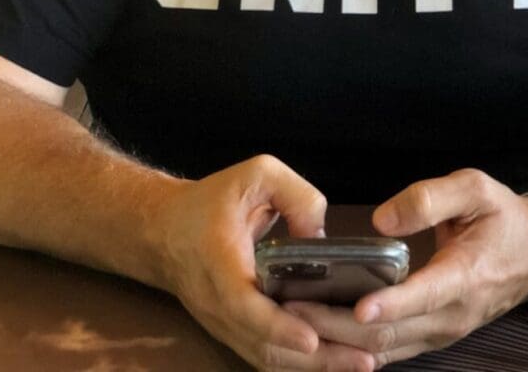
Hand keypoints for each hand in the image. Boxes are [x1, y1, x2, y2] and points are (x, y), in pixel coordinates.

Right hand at [154, 154, 374, 370]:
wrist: (163, 230)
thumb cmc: (211, 201)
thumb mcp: (256, 175)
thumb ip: (295, 195)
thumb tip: (321, 235)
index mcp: (219, 261)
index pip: (244, 305)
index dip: (278, 326)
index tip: (311, 338)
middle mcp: (217, 303)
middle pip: (264, 345)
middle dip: (315, 358)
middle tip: (364, 358)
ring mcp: (222, 324)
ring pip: (266, 358)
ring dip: (313, 368)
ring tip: (358, 363)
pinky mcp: (231, 331)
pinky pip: (264, 355)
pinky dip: (298, 365)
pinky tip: (332, 361)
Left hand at [285, 169, 527, 366]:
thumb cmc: (502, 215)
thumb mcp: (474, 188)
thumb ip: (429, 198)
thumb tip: (383, 219)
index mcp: (465, 274)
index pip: (423, 295)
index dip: (389, 304)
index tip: (357, 305)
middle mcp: (452, 314)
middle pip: (392, 332)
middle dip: (339, 326)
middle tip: (293, 309)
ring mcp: (443, 331)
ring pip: (387, 349)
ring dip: (341, 342)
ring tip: (296, 322)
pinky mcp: (433, 336)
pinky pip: (392, 351)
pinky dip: (356, 347)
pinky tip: (323, 333)